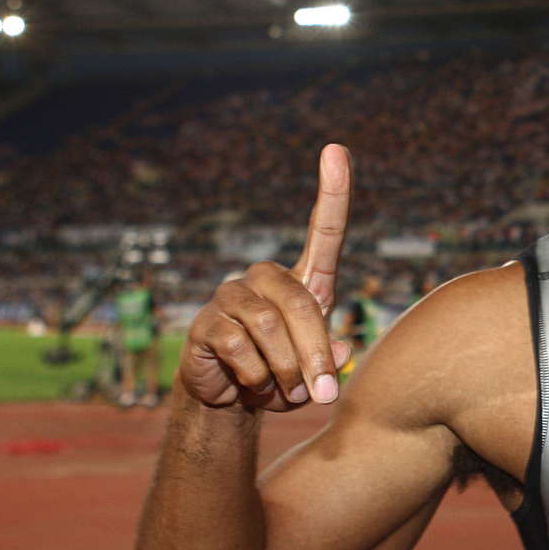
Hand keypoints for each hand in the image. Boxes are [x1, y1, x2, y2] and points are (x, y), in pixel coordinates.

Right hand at [179, 145, 354, 410]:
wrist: (231, 400)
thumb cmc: (283, 378)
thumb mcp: (316, 374)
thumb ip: (332, 360)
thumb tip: (341, 348)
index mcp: (304, 282)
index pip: (324, 231)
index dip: (332, 192)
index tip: (336, 149)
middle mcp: (267, 279)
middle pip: (302, 303)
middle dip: (316, 354)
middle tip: (323, 394)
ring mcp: (233, 295)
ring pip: (272, 328)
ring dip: (286, 370)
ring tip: (283, 391)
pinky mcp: (207, 321)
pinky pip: (241, 347)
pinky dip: (257, 376)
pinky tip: (251, 385)